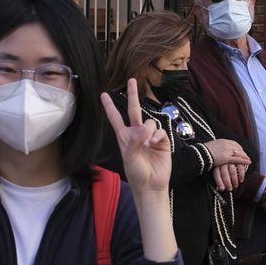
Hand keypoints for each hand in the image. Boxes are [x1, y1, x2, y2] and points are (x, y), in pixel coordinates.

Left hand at [101, 79, 172, 195]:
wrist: (151, 184)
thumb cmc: (136, 173)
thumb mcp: (129, 157)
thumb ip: (134, 141)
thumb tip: (144, 128)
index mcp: (124, 137)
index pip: (115, 118)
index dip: (109, 107)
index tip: (103, 94)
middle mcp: (136, 134)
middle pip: (134, 110)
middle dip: (133, 95)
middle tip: (132, 80)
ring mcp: (149, 136)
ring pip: (149, 122)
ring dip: (147, 131)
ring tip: (146, 145)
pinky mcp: (162, 140)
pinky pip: (159, 130)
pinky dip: (157, 136)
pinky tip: (154, 144)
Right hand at [203, 138, 250, 167]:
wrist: (200, 154)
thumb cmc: (203, 151)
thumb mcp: (211, 146)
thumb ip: (216, 147)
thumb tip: (217, 149)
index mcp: (223, 141)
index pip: (234, 143)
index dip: (238, 148)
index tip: (241, 150)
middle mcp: (227, 144)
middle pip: (238, 148)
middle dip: (243, 152)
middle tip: (246, 156)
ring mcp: (227, 151)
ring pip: (239, 154)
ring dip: (245, 157)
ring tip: (248, 160)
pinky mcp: (227, 158)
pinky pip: (238, 160)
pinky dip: (244, 161)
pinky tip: (248, 162)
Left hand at [211, 163, 244, 191]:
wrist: (232, 156)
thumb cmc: (225, 166)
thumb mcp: (220, 170)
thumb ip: (220, 179)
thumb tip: (221, 189)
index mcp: (217, 165)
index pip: (217, 174)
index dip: (219, 182)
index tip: (222, 189)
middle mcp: (224, 162)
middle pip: (225, 174)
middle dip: (228, 183)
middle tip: (230, 189)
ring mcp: (232, 161)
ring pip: (232, 172)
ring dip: (234, 180)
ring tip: (235, 185)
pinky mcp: (239, 160)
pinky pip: (240, 168)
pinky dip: (241, 176)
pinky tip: (241, 180)